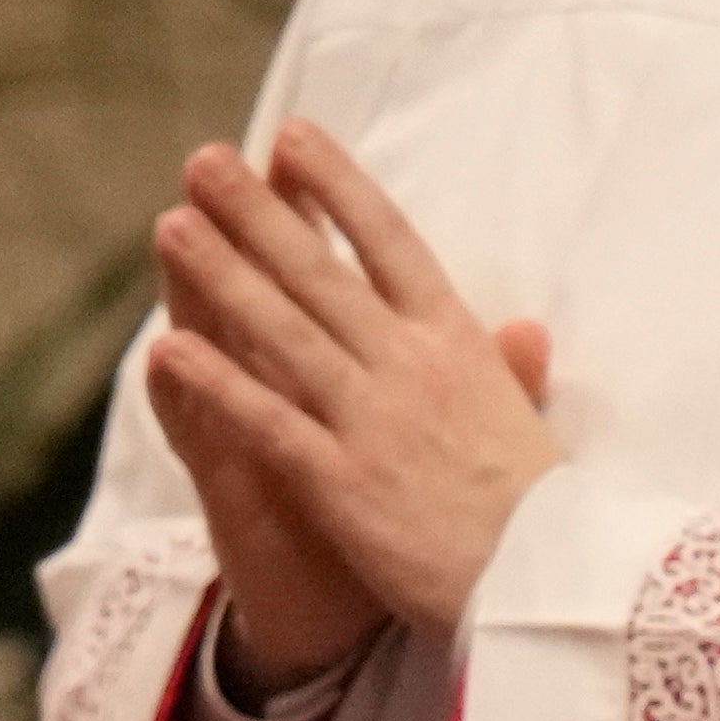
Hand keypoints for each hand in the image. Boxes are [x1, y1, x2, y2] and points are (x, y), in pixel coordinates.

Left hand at [138, 124, 557, 656]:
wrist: (550, 583)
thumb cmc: (547, 513)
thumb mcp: (532, 422)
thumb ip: (511, 371)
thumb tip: (524, 329)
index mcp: (460, 343)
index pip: (391, 243)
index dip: (338, 186)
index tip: (295, 137)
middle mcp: (410, 365)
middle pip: (321, 271)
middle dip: (259, 211)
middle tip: (206, 161)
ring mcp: (371, 419)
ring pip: (282, 329)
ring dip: (221, 273)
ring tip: (172, 224)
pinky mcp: (340, 480)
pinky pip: (266, 420)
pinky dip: (215, 383)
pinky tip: (169, 349)